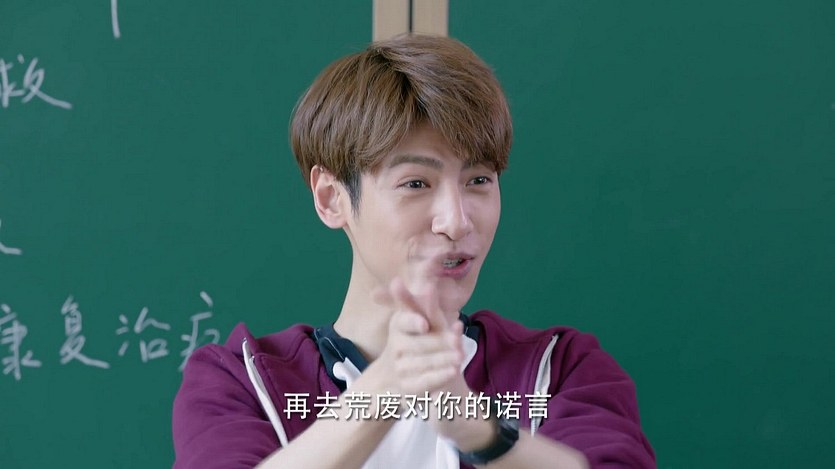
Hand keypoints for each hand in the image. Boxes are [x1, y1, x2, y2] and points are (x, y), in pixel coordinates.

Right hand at [371, 277, 464, 396]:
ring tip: (460, 356)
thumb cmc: (413, 341)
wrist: (392, 379)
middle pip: (419, 344)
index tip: (424, 324)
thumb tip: (430, 282)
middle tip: (456, 340)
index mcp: (398, 325)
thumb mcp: (417, 319)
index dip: (413, 322)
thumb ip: (425, 304)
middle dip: (438, 342)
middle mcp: (395, 346)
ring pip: (424, 363)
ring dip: (443, 359)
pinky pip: (425, 381)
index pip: (403, 322)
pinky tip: (454, 371)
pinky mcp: (408, 387)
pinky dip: (440, 376)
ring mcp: (400, 368)